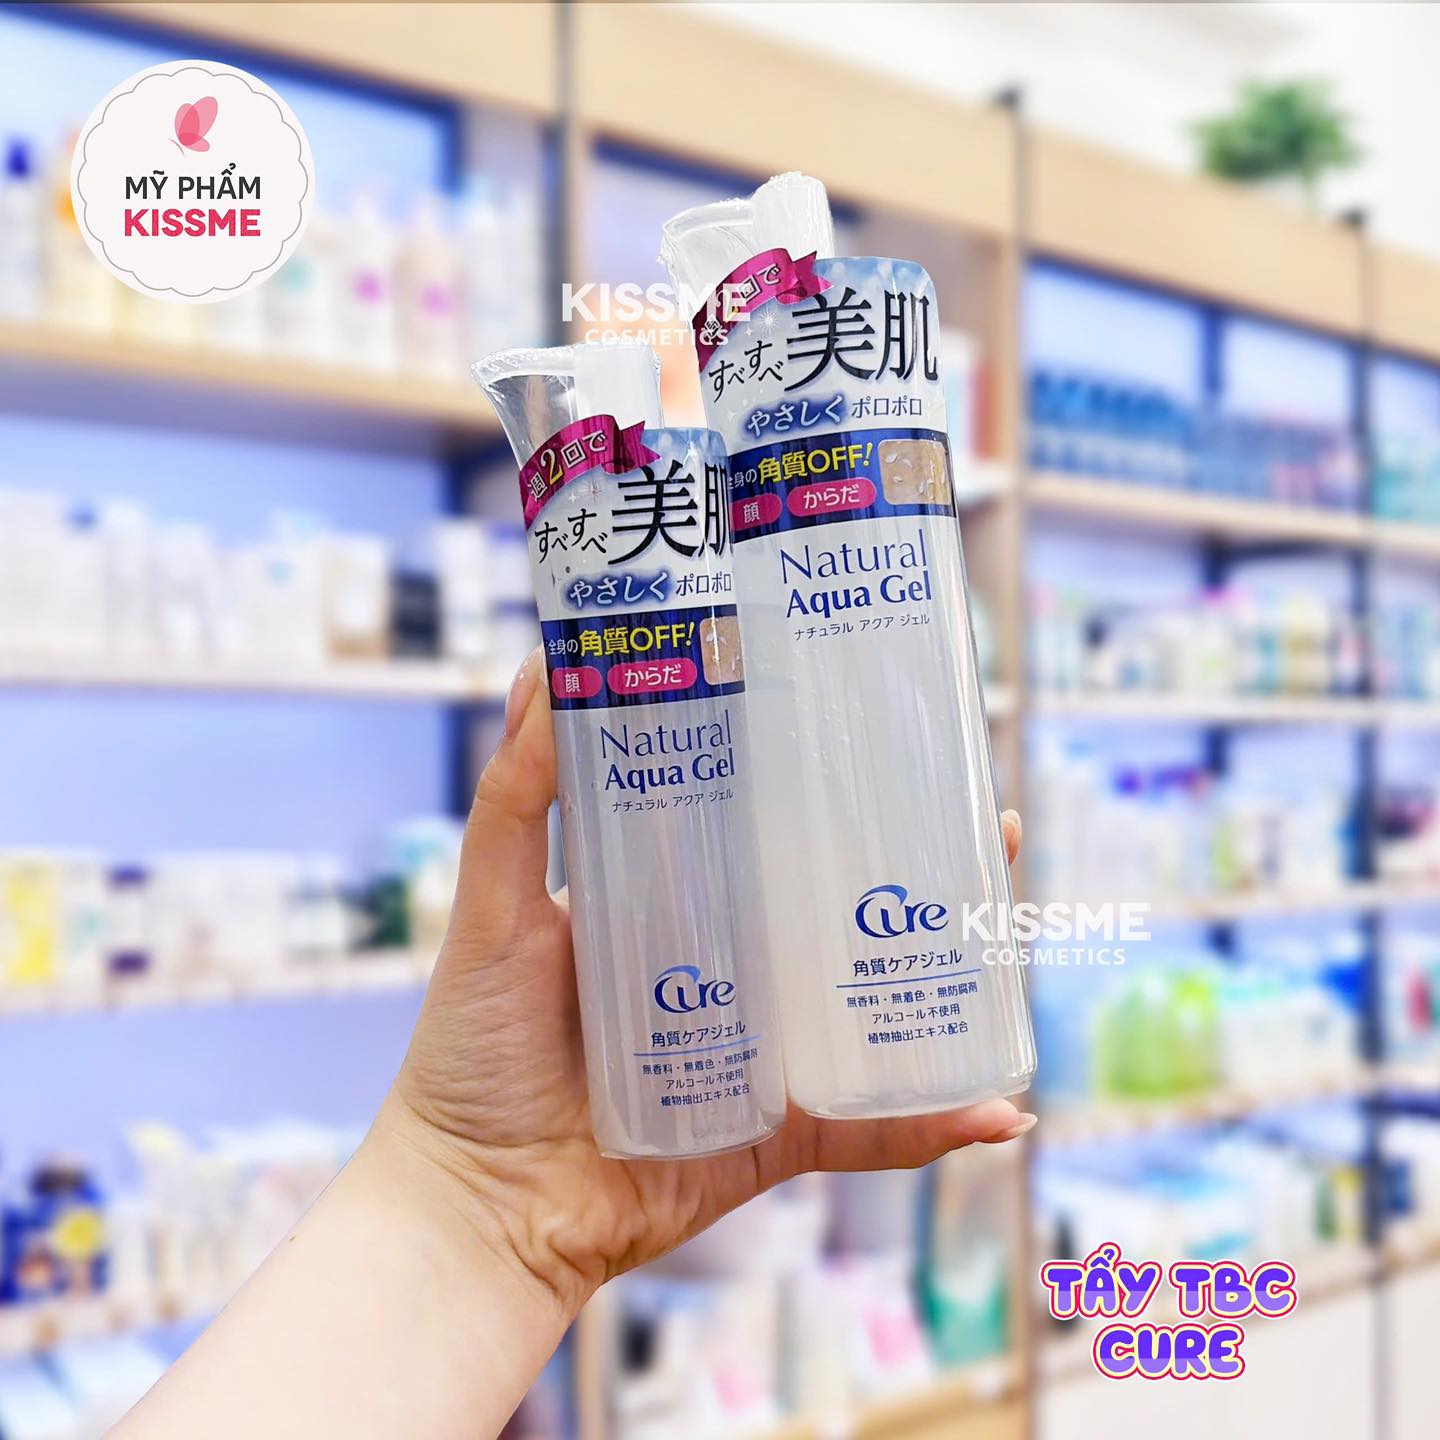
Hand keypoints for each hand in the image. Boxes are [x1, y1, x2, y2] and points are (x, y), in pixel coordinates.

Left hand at [376, 648, 1033, 1322]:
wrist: (478, 1209)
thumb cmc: (474, 1052)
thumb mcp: (495, 908)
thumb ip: (515, 801)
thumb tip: (541, 667)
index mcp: (673, 905)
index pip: (762, 829)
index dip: (824, 786)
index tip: (882, 731)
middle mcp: (728, 971)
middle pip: (836, 908)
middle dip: (914, 867)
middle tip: (979, 816)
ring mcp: (761, 1052)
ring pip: (872, 1004)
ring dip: (951, 972)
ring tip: (1009, 925)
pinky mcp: (776, 1134)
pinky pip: (869, 1128)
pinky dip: (933, 1124)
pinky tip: (1002, 1109)